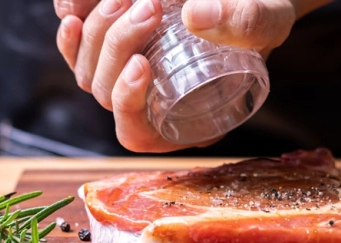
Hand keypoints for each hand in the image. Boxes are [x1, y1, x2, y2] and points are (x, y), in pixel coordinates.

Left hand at [54, 0, 328, 151]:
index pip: (138, 133)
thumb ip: (245, 21)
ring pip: (88, 74)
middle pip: (107, 95)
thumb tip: (195, 15)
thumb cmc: (264, 15)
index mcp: (187, 121)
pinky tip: (71, 12)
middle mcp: (152, 106)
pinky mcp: (114, 51)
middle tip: (146, 7)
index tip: (142, 63)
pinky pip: (77, 54)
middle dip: (116, 50)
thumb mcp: (269, 19)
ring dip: (96, 36)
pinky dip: (70, 37)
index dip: (128, 103)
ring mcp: (129, 78)